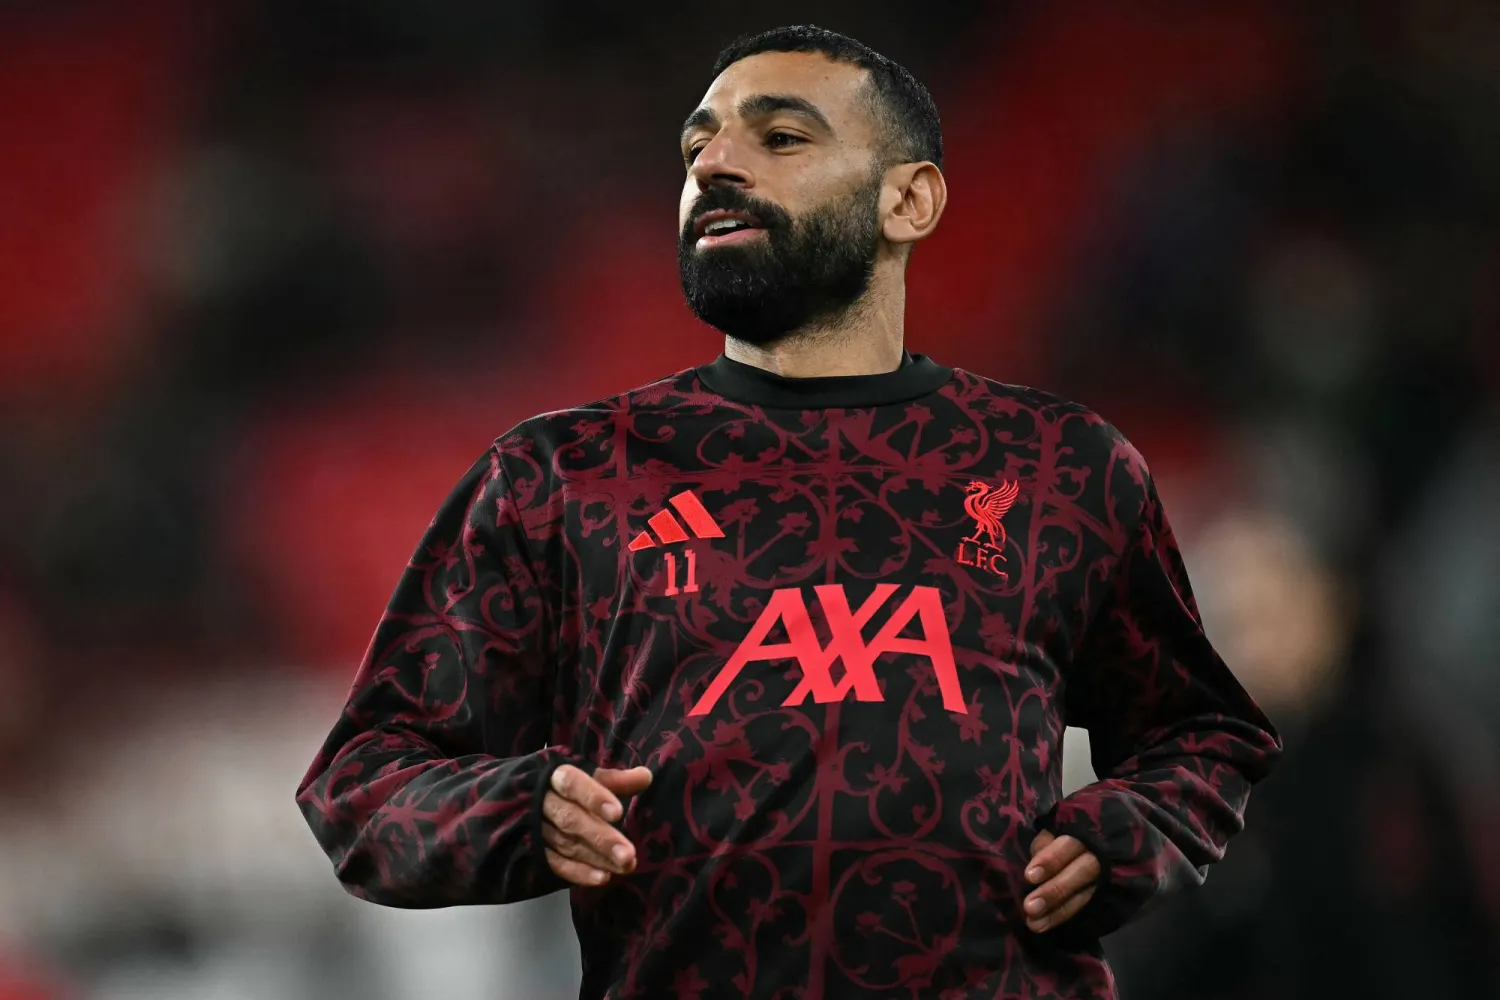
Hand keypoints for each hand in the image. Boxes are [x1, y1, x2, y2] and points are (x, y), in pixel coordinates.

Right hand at [542, 765, 652, 886]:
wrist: (515, 797)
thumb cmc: (561, 786)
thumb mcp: (585, 776)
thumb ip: (613, 780)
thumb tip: (646, 776)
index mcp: (555, 776)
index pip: (573, 784)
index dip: (594, 797)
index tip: (617, 813)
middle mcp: (543, 802)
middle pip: (571, 820)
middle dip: (601, 838)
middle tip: (629, 855)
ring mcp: (535, 828)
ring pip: (566, 843)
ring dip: (596, 857)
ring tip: (625, 866)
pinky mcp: (533, 850)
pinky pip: (554, 863)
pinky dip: (577, 872)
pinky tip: (601, 878)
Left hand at [1022, 830, 1100, 932]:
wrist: (1102, 845)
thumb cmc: (1069, 834)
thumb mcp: (1058, 828)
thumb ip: (1046, 842)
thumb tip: (1035, 858)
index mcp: (1086, 832)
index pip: (1069, 845)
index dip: (1051, 860)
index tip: (1029, 876)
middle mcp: (1099, 855)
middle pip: (1081, 873)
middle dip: (1054, 891)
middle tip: (1029, 907)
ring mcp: (1106, 877)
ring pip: (1085, 895)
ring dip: (1058, 912)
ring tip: (1034, 924)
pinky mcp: (1106, 895)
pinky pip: (1087, 907)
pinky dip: (1065, 917)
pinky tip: (1046, 925)